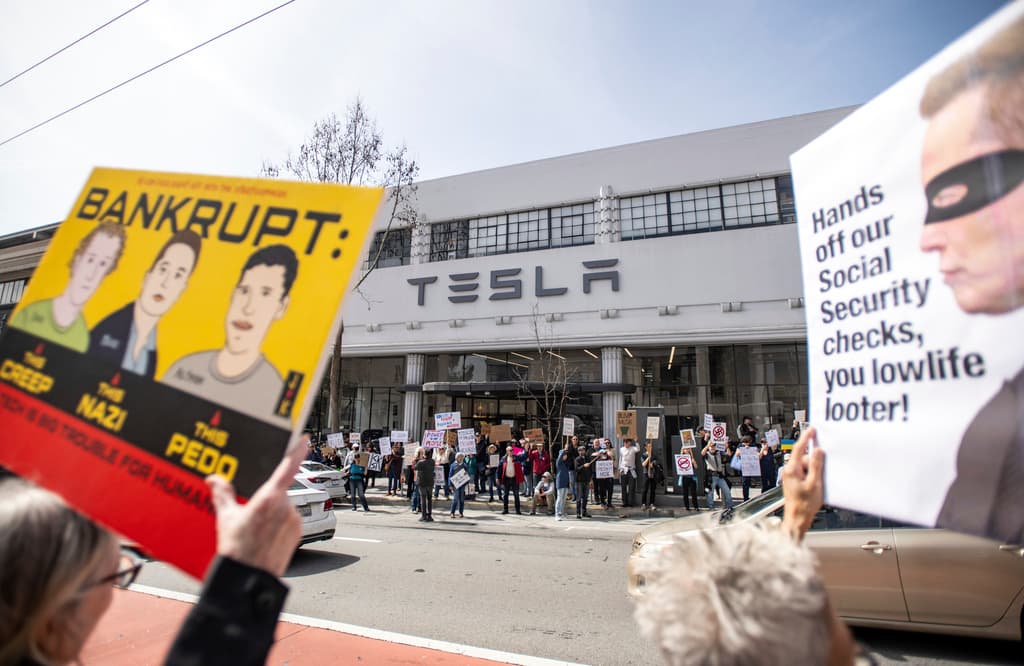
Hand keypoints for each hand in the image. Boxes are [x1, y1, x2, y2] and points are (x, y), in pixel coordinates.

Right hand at [206, 434, 307, 576]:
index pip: (287, 467)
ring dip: (273, 512)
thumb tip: (215, 479)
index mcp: (269, 498)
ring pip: (284, 507)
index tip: (304, 438)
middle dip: (267, 497)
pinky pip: (289, 521)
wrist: (249, 580)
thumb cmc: (237, 552)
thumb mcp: (226, 519)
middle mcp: (286, 507)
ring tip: (256, 530)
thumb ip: (222, 495)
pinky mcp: (298, 533)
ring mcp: (294, 520)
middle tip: (252, 513)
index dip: (296, 450)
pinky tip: (265, 536)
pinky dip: (279, 523)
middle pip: (279, 491)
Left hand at [780, 427, 823, 542]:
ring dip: (814, 473)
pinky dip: (812, 477)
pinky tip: (815, 487)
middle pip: (805, 459)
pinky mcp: (794, 482)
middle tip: (819, 477)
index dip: (806, 438)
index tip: (812, 430)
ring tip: (816, 486)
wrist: (797, 519)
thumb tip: (818, 452)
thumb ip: (816, 466)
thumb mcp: (814, 484)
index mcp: (791, 470)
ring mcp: (791, 477)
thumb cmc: (804, 505)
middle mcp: (789, 471)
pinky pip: (805, 474)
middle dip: (815, 464)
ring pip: (807, 467)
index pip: (799, 448)